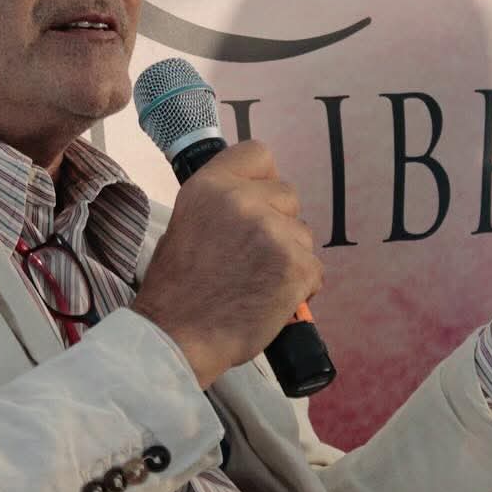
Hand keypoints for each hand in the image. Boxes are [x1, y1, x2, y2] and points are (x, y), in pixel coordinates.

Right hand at [132, 140, 321, 387]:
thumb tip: (250, 198)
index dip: (263, 177)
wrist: (178, 338)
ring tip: (258, 284)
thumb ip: (219, 205)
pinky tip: (272, 300)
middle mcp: (242, 200)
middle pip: (288, 195)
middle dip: (279, 223)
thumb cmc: (176, 291)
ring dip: (289, 256)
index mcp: (210, 186)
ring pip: (303, 234)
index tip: (259, 198)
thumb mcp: (184, 225)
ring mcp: (272, 232)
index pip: (258, 153)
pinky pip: (315, 268)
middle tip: (253, 256)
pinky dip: (300, 286)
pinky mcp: (296, 265)